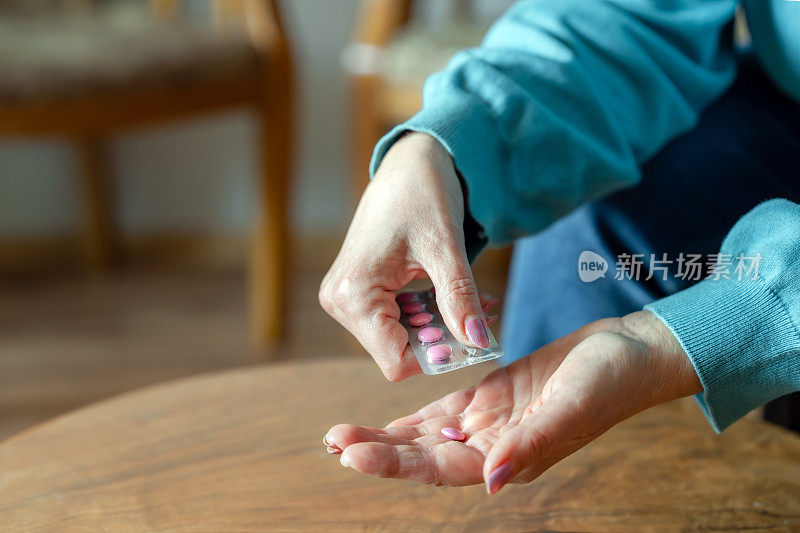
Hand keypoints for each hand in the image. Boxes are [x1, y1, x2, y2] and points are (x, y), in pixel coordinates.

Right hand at [319, 132, 490, 380]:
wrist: (409, 161)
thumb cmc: (422, 193)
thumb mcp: (446, 248)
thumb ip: (459, 298)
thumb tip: (478, 342)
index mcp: (353, 294)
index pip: (395, 361)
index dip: (437, 357)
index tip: (473, 337)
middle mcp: (340, 302)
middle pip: (398, 352)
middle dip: (443, 340)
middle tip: (484, 315)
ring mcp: (346, 298)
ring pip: (400, 339)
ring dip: (439, 327)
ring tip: (476, 302)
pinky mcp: (358, 291)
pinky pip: (395, 321)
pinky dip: (427, 315)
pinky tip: (451, 295)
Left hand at [323, 311, 701, 492]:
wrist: (629, 354)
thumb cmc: (610, 381)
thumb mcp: (573, 405)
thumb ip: (533, 442)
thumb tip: (492, 480)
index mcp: (512, 459)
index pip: (442, 468)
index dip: (397, 464)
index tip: (354, 453)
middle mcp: (494, 448)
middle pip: (424, 456)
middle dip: (379, 452)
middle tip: (332, 441)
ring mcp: (490, 423)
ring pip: (427, 436)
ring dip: (387, 437)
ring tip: (342, 435)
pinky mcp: (491, 398)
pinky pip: (443, 412)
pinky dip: (413, 417)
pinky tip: (385, 422)